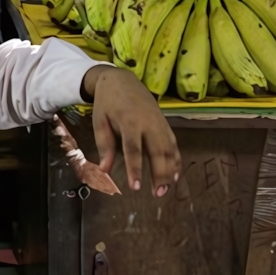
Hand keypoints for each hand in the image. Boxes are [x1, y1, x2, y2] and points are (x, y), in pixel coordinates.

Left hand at [81, 65, 180, 196]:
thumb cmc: (107, 103)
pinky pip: (174, 144)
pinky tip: (175, 175)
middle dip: (159, 174)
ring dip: (170, 171)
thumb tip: (104, 170)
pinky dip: (176, 160)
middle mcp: (149, 123)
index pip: (133, 149)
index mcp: (129, 122)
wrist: (121, 80)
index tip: (136, 188)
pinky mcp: (165, 124)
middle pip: (157, 151)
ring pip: (169, 149)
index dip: (136, 169)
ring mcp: (160, 123)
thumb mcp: (99, 122)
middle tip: (158, 194)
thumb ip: (104, 146)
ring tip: (166, 189)